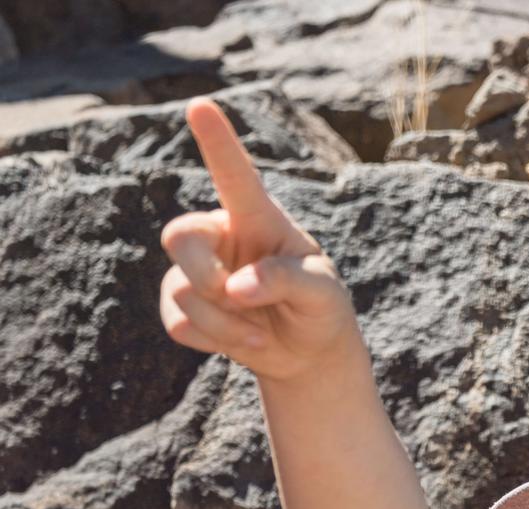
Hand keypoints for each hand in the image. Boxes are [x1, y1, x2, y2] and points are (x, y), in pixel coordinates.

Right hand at [159, 96, 361, 383]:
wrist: (308, 354)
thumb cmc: (320, 309)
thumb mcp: (322, 293)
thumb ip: (286, 279)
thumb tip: (236, 288)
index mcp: (258, 218)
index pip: (234, 175)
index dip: (217, 141)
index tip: (200, 105)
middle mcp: (221, 235)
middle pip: (179, 237)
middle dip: (206, 276)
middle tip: (240, 299)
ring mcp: (199, 270)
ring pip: (182, 290)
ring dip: (224, 324)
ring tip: (260, 331)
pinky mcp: (185, 306)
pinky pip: (176, 322)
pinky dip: (211, 341)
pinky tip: (241, 340)